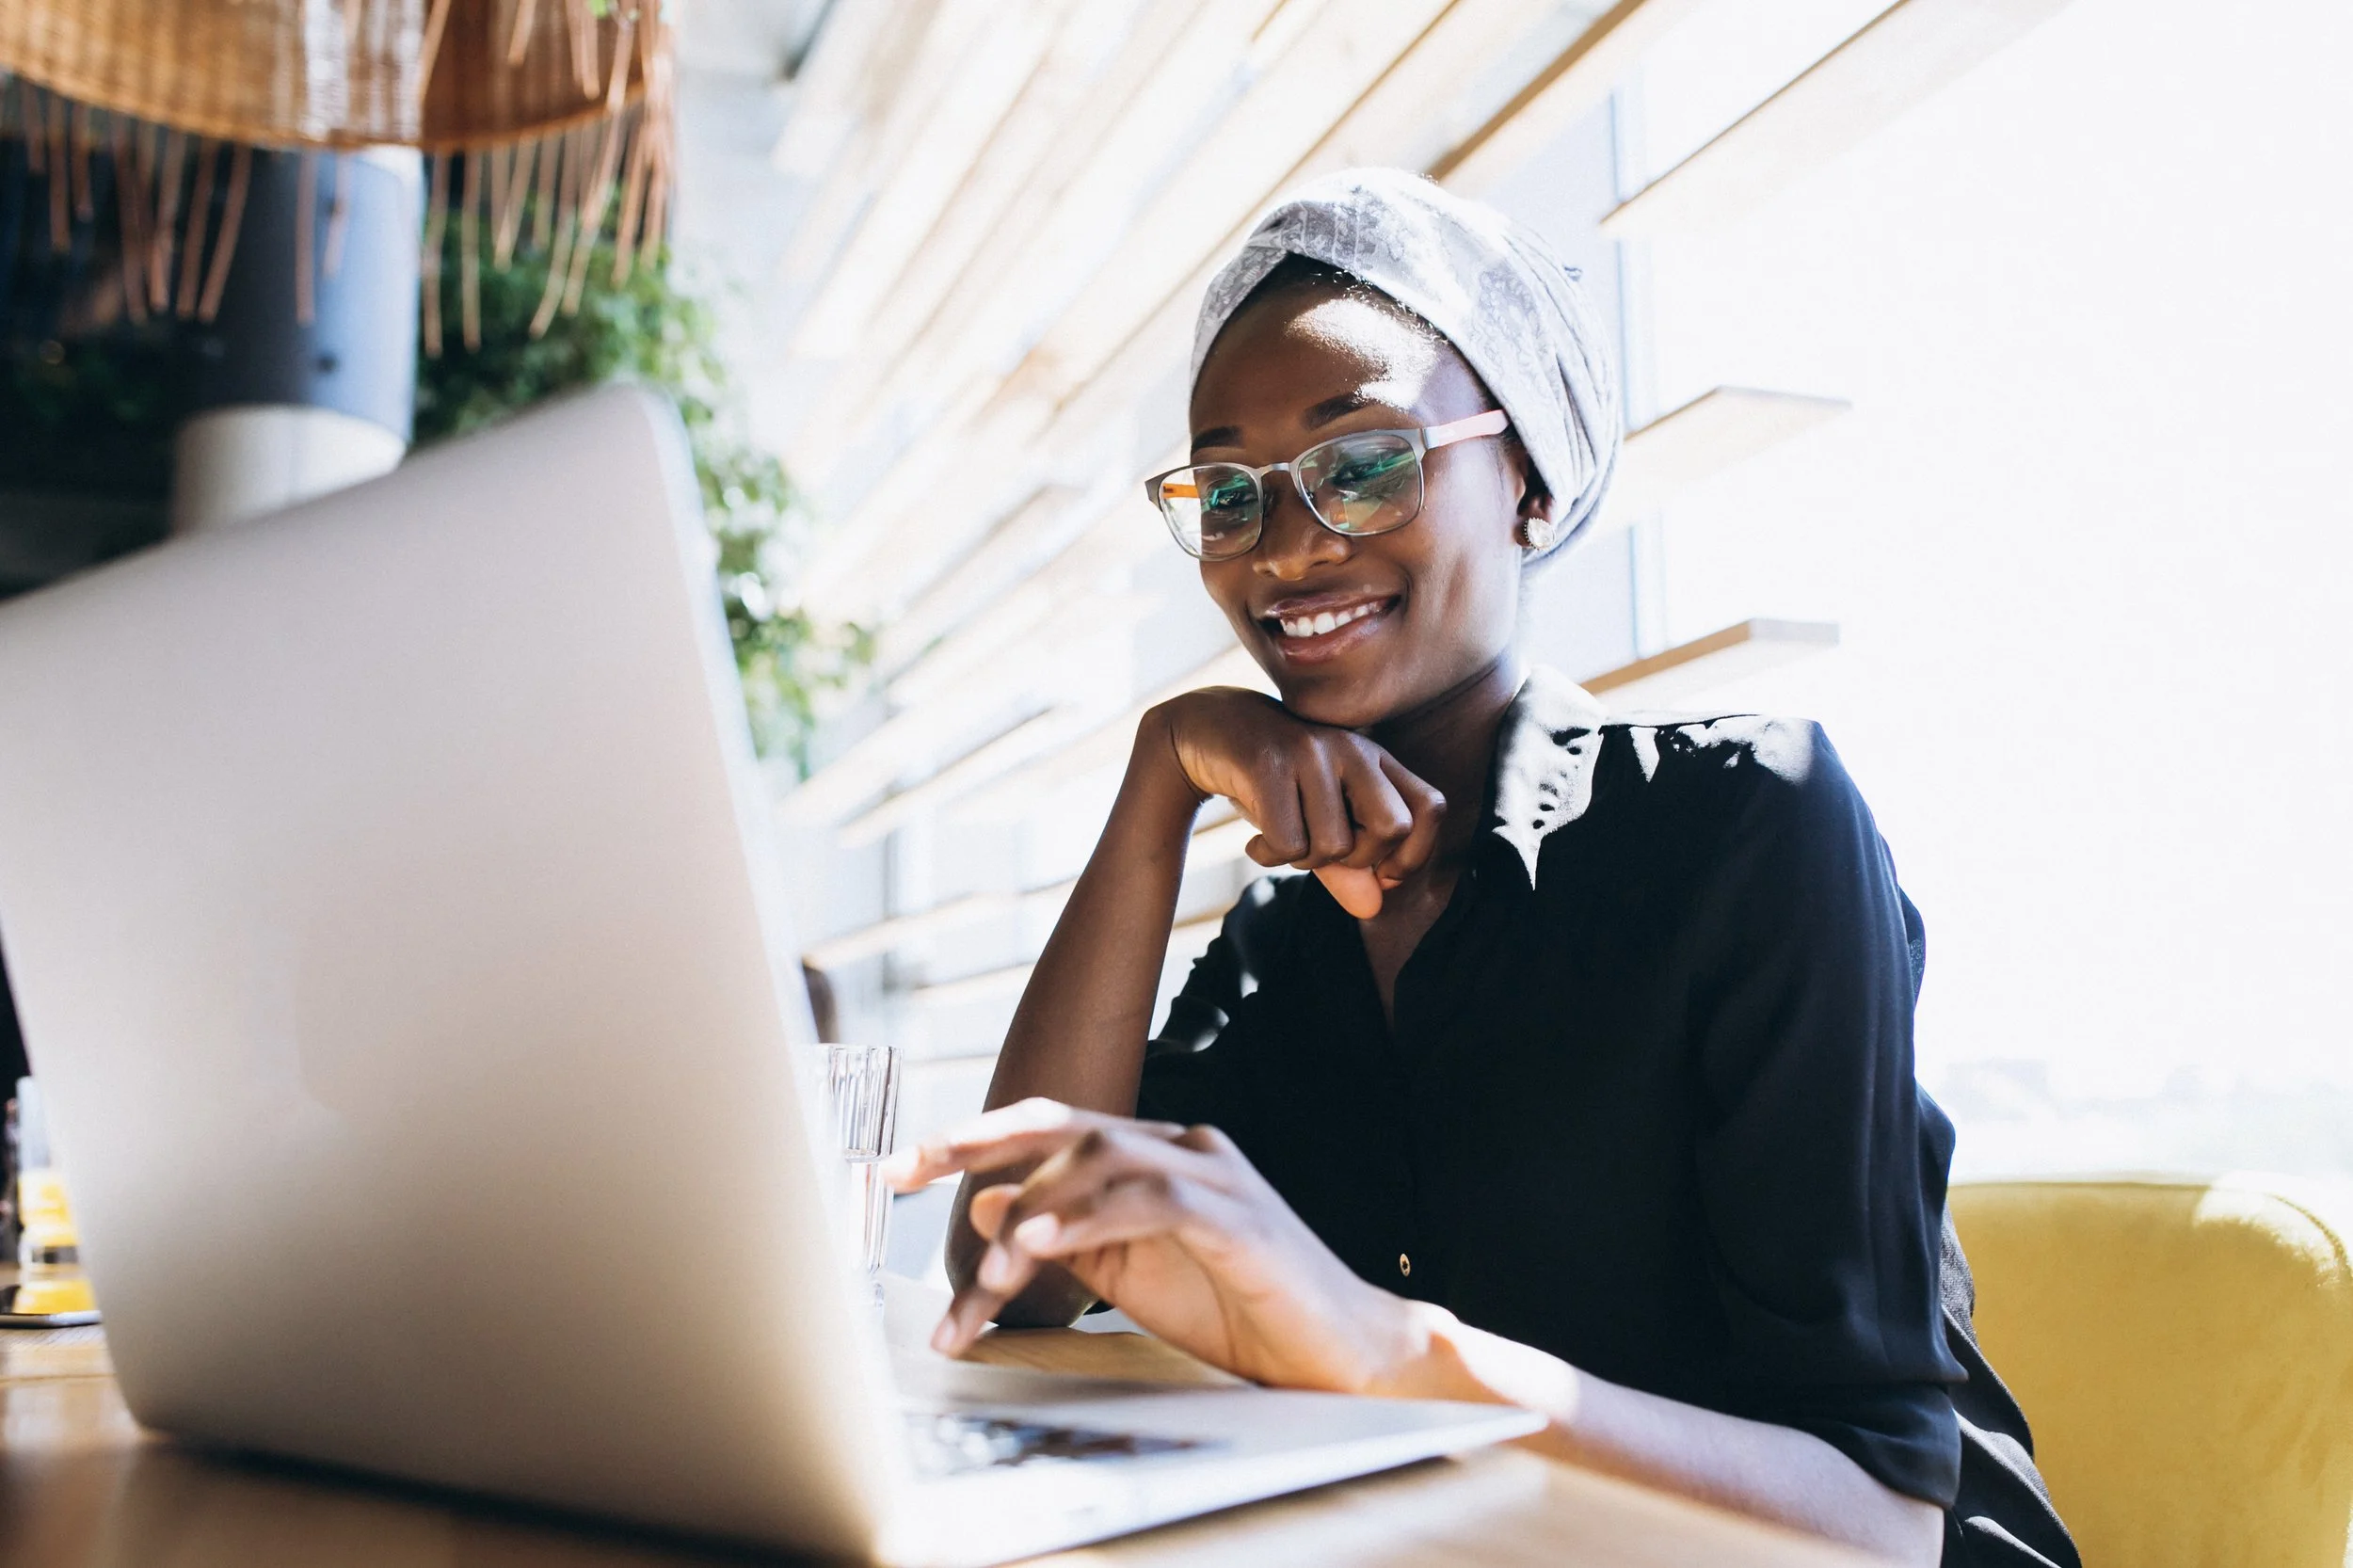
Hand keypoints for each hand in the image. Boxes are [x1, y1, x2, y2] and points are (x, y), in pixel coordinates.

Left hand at [885, 1098, 1417, 1391]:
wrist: (1340, 1349)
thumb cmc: (1238, 1309)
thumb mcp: (1128, 1273)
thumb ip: (1064, 1236)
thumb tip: (985, 1205)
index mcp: (1152, 1155)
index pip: (1050, 1126)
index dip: (973, 1137)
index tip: (900, 1165)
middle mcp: (1180, 1147)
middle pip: (1063, 1125)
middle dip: (975, 1142)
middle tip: (904, 1171)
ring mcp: (1213, 1174)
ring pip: (1098, 1164)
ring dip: (1029, 1214)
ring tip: (985, 1269)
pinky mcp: (1239, 1217)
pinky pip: (1152, 1199)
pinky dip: (1090, 1217)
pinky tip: (1042, 1241)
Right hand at [1148, 688, 1444, 917]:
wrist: (1206, 731)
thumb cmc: (1273, 785)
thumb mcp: (1316, 824)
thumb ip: (1348, 868)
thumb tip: (1373, 906)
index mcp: (1375, 759)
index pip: (1431, 809)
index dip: (1414, 853)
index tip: (1381, 873)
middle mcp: (1352, 749)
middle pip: (1392, 829)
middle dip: (1358, 860)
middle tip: (1323, 852)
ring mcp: (1312, 752)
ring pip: (1335, 845)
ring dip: (1302, 860)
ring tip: (1279, 839)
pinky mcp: (1270, 763)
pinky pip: (1288, 842)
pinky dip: (1269, 855)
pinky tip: (1255, 842)